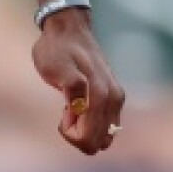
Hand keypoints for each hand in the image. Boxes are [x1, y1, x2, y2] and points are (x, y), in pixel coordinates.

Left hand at [32, 13, 124, 154]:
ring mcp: (116, 99)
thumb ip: (72, 88)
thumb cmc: (57, 50)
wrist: (67, 29)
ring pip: (103, 136)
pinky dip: (89, 123)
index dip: (70, 132)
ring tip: (70, 107)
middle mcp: (114, 99)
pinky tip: (76, 105)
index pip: (89, 139)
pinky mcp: (113, 97)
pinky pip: (104, 126)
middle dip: (78, 133)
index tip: (62, 112)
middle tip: (65, 111)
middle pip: (98, 142)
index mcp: (102, 96)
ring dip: (83, 129)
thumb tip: (81, 109)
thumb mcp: (56, 68)